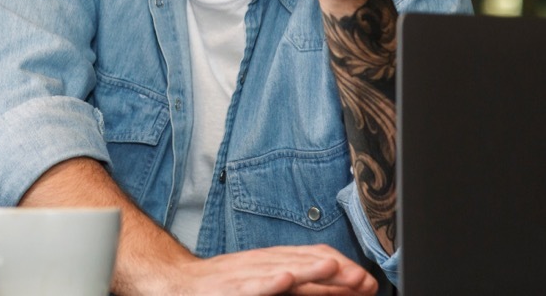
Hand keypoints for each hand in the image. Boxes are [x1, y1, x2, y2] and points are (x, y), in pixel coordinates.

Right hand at [165, 245, 377, 295]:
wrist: (178, 284)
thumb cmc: (222, 286)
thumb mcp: (261, 279)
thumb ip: (296, 283)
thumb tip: (334, 286)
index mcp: (273, 262)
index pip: (313, 257)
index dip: (342, 269)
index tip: (367, 283)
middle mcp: (262, 265)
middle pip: (304, 264)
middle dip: (336, 274)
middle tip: (364, 282)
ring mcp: (245, 276)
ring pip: (281, 271)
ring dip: (308, 271)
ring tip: (333, 270)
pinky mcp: (228, 288)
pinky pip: (250, 286)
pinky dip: (268, 282)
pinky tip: (283, 279)